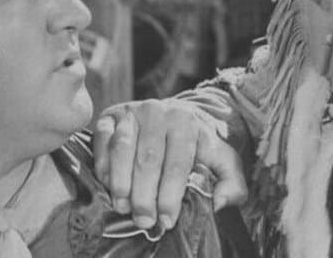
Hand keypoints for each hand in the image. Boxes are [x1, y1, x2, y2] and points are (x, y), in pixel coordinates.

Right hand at [93, 100, 246, 230]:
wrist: (167, 118)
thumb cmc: (193, 146)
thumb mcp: (219, 160)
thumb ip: (231, 182)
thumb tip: (220, 203)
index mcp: (187, 121)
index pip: (178, 161)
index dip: (171, 194)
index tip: (167, 220)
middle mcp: (158, 111)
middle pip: (149, 158)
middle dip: (145, 195)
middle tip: (144, 220)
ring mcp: (131, 112)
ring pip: (123, 149)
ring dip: (121, 182)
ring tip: (124, 207)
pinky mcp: (109, 117)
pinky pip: (102, 142)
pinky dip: (102, 166)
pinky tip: (108, 187)